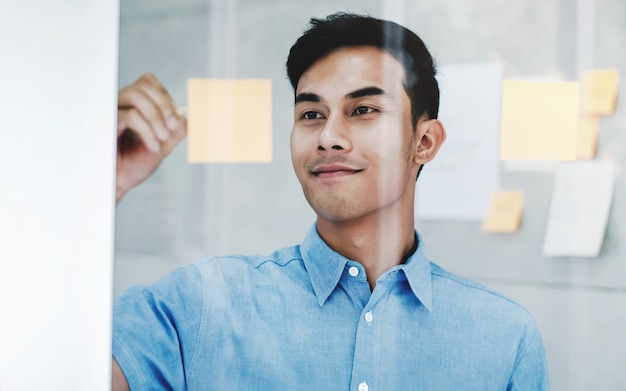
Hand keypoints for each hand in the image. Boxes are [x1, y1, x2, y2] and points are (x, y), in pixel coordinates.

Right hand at [116, 73, 186, 202]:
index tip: (174, 120)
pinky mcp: (105, 124)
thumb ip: (177, 130)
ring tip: (163, 139)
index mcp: (133, 105)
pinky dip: (148, 131)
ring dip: (156, 117)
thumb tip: (186, 115)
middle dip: (164, 105)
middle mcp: (120, 104)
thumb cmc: (135, 164)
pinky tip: (153, 147)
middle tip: (173, 127)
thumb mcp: (164, 145)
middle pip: (143, 84)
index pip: (148, 82)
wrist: (120, 183)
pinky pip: (130, 116)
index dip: (165, 96)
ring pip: (135, 95)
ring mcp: (111, 112)